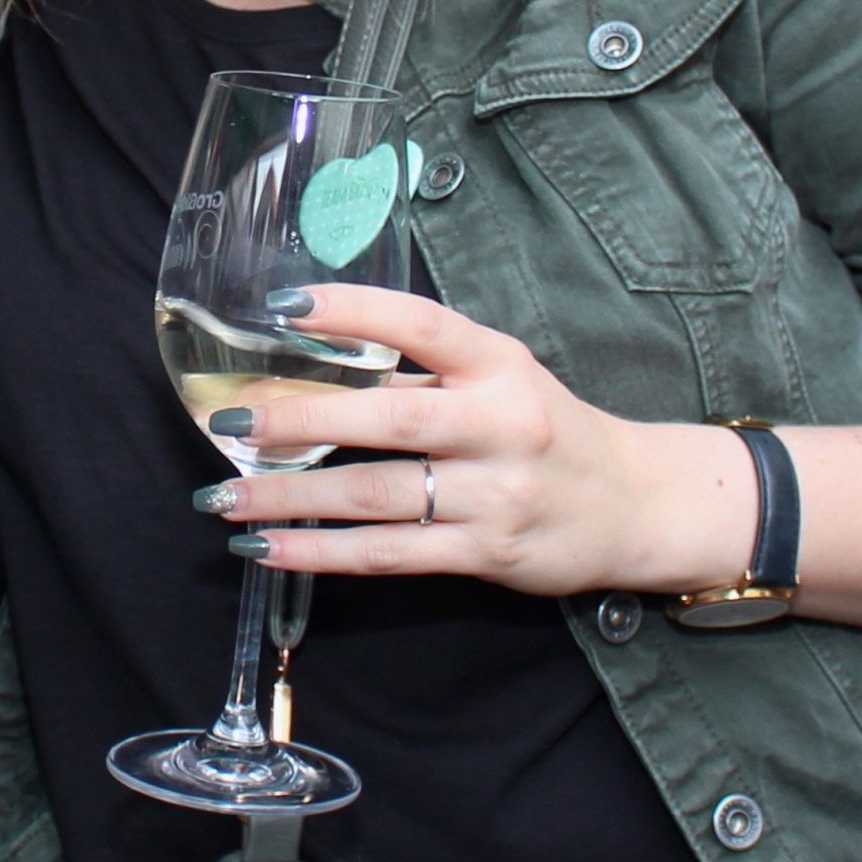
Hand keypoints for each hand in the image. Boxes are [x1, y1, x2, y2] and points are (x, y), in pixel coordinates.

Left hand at [202, 284, 750, 598]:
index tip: (282, 307)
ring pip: (376, 494)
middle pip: (387, 417)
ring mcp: (495, 493)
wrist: (635, 507)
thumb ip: (426, 370)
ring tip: (225, 497)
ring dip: (291, 496)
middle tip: (228, 421)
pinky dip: (320, 552)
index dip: (351, 310)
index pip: (421, 323)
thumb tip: (313, 363)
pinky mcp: (486, 552)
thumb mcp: (503, 378)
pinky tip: (267, 548)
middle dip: (299, 419)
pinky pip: (388, 554)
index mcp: (499, 364)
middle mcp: (500, 424)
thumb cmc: (547, 431)